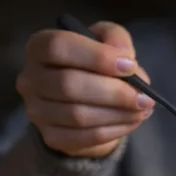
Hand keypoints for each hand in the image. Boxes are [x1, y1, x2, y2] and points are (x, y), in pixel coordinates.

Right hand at [16, 21, 154, 157]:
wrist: (85, 103)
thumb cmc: (95, 65)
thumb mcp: (106, 41)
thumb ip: (115, 39)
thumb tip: (124, 57)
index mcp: (39, 47)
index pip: (58, 46)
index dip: (97, 56)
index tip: (130, 66)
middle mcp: (30, 78)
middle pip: (69, 85)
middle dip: (114, 92)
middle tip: (145, 97)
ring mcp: (36, 111)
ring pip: (78, 115)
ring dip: (118, 113)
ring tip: (143, 109)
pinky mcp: (51, 137)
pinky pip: (85, 136)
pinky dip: (115, 130)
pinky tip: (132, 121)